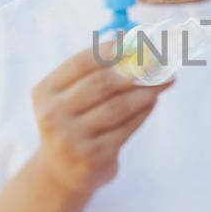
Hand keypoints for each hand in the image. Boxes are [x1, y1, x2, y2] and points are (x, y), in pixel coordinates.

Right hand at [28, 41, 170, 196]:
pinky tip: (153, 100)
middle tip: (160, 60)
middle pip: (102, 84)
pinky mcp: (93, 157)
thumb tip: (128, 38)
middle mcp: (53, 115)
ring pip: (118, 106)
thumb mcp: (71, 97)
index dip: (112, 49)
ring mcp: (72, 138)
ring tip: (165, 79)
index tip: (138, 41)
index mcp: (44, 92)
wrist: (61, 173)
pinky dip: (143, 112)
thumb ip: (95, 71)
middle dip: (135, 68)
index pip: (81, 62)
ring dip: (147, 90)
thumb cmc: (73, 122)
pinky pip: (126, 128)